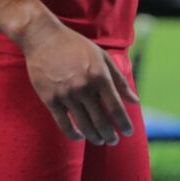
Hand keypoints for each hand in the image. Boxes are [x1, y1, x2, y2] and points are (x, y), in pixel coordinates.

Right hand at [20, 20, 138, 144]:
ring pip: (84, 125)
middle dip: (110, 134)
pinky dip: (74, 134)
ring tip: (101, 141)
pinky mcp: (50, 100)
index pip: (116, 107)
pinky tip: (81, 136)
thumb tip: (135, 100)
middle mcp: (84, 88)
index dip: (124, 123)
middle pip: (101, 121)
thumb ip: (120, 80)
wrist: (44, 39)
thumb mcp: (102, 58)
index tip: (128, 132)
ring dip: (94, 137)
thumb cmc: (76, 47)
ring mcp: (66, 95)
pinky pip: (64, 124)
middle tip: (114, 141)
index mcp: (99, 76)